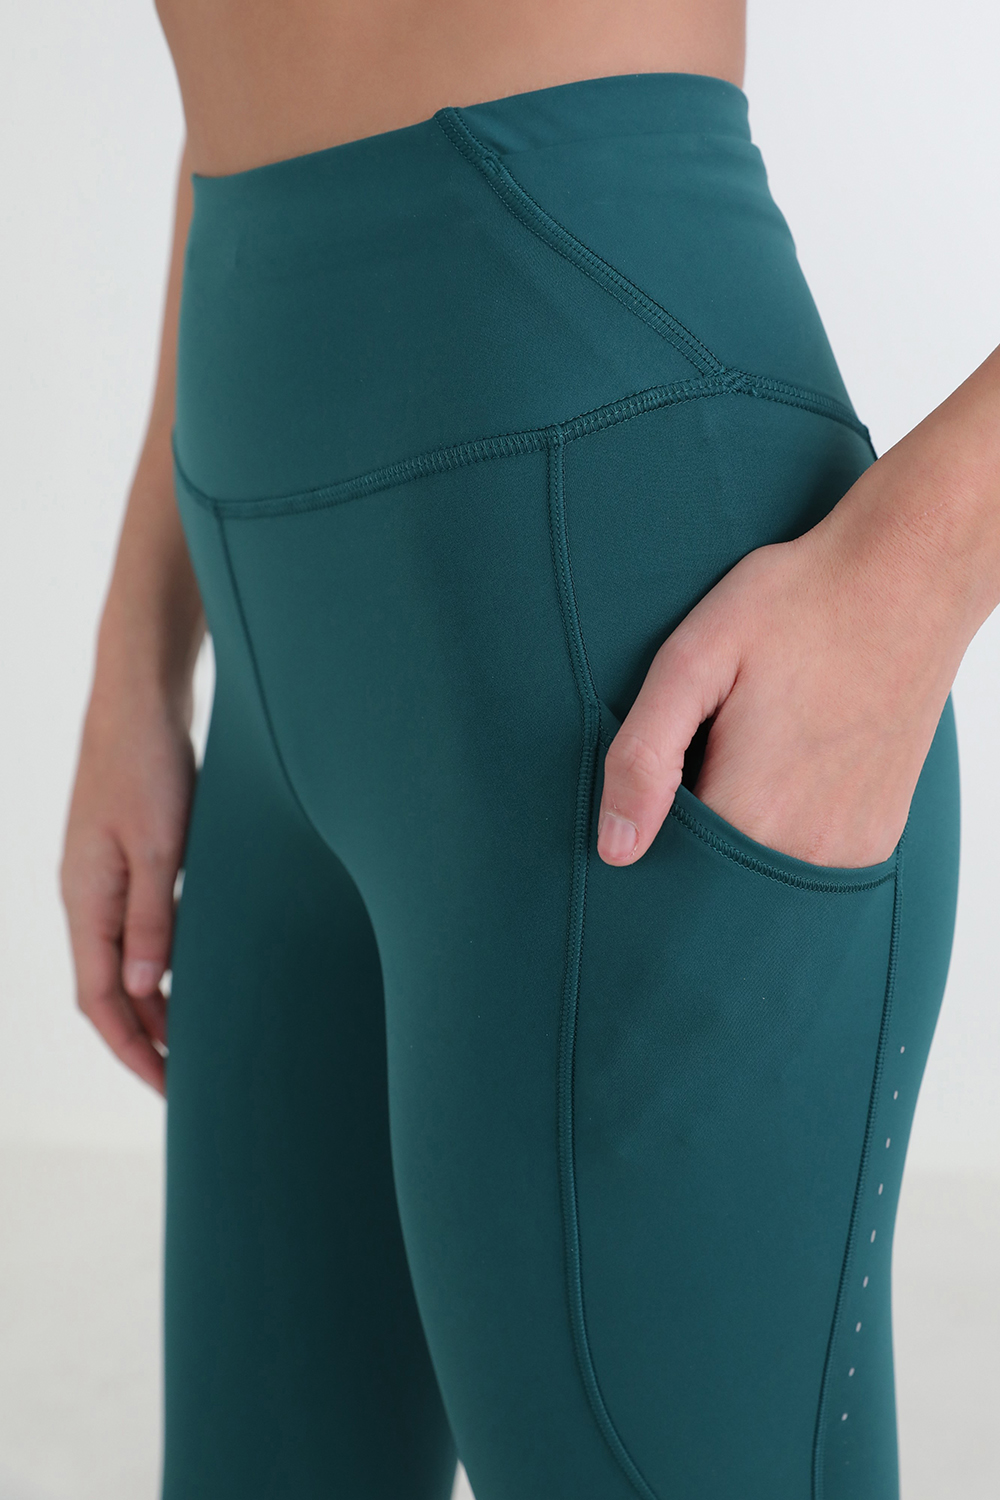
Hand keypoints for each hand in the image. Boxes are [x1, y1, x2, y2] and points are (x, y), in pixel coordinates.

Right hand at [60, 681, 196, 1094]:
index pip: (98, 1001)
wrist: (140, 696)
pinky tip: (194, 971)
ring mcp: (105, 877)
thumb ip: (152, 918)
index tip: (169, 1090)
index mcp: (85, 900)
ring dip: (156, 1003)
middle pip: (108, 991)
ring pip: (125, 961)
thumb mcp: (160, 845)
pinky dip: (163, 961)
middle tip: (190, 1079)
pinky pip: (140, 928)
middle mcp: (88, 896)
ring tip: (196, 1039)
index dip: (133, 1051)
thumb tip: (140, 991)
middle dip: (145, 1039)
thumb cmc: (148, 762)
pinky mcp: (130, 856)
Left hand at [596, 459, 969, 869]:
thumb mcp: (692, 660)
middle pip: (716, 881)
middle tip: (711, 751)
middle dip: (694, 837)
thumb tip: (616, 849)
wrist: (903, 578)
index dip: (652, 831)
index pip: (669, 872)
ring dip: (740, 835)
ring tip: (749, 756)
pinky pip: (808, 862)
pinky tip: (787, 771)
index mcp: (753, 812)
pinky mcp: (878, 836)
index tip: (664, 778)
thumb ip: (644, 757)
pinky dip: (785, 832)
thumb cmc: (794, 605)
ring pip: (762, 875)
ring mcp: (851, 847)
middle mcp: (808, 848)